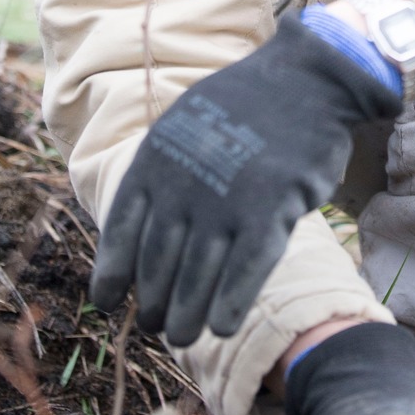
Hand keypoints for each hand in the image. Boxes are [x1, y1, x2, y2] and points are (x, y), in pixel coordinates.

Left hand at [89, 16, 399, 346]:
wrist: (306, 79)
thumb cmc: (243, 106)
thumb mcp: (183, 126)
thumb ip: (161, 173)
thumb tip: (138, 222)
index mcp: (154, 161)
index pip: (121, 232)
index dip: (112, 275)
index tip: (108, 304)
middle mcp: (183, 186)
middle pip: (157, 264)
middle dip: (152, 302)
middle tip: (155, 325)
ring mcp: (226, 201)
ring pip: (196, 278)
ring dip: (185, 316)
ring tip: (181, 336)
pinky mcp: (271, 211)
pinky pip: (245, 272)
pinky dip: (229, 304)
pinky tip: (220, 328)